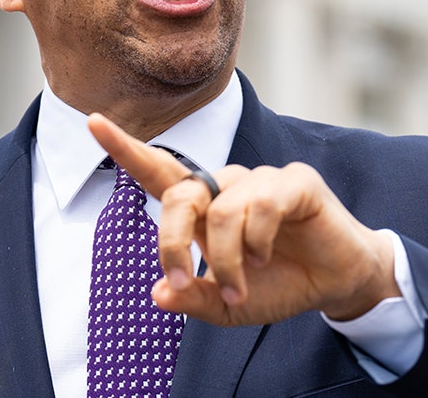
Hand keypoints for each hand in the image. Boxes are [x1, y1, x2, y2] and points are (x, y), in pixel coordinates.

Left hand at [87, 113, 400, 326]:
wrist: (335, 286)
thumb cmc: (278, 285)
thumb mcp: (228, 306)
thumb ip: (193, 298)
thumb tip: (158, 293)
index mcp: (205, 208)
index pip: (159, 173)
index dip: (126, 148)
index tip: (92, 121)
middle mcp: (227, 186)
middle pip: (180, 196)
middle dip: (172, 242)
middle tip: (183, 280)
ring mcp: (261, 179)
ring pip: (222, 210)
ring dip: (226, 259)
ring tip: (241, 288)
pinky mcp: (294, 181)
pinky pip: (261, 202)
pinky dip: (258, 239)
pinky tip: (268, 255)